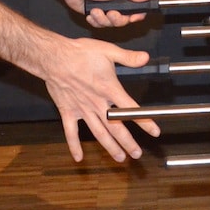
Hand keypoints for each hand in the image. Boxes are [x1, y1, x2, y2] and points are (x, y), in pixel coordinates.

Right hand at [43, 37, 160, 162]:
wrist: (54, 57)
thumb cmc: (80, 53)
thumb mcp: (108, 50)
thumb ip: (127, 57)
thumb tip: (145, 58)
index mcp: (109, 89)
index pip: (131, 109)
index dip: (144, 121)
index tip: (155, 132)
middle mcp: (97, 103)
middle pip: (116, 127)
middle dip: (128, 142)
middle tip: (137, 154)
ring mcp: (82, 110)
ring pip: (99, 133)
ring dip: (110, 147)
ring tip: (120, 158)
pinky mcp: (67, 112)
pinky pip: (71, 132)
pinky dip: (74, 145)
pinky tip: (79, 157)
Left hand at [69, 0, 150, 28]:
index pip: (138, 8)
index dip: (136, 15)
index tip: (132, 17)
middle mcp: (118, 2)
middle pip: (124, 19)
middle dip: (115, 19)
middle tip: (109, 13)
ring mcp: (108, 8)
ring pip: (111, 23)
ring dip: (102, 19)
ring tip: (96, 10)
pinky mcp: (98, 14)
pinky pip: (100, 24)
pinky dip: (94, 20)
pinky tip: (91, 13)